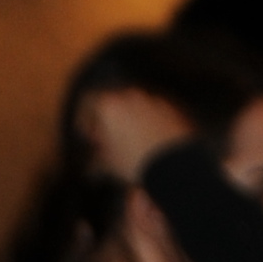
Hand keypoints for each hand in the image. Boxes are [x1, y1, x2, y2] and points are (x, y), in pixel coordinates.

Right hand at [77, 86, 193, 185]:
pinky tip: (152, 143)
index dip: (86, 121)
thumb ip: (98, 157)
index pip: (88, 104)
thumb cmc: (138, 163)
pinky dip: (150, 124)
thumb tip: (96, 161)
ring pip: (135, 107)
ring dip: (130, 122)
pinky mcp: (172, 108)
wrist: (176, 164)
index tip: (90, 135)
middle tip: (110, 142)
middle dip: (109, 121)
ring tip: (133, 144)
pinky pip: (155, 113)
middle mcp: (130, 96)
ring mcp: (152, 100)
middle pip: (112, 103)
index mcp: (108, 105)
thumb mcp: (110, 164)